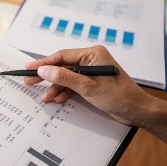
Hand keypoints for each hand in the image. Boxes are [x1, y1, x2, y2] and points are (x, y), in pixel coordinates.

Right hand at [23, 45, 149, 125]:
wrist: (137, 111)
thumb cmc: (119, 96)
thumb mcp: (88, 87)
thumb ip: (64, 77)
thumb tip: (44, 70)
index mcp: (92, 54)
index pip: (62, 56)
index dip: (43, 63)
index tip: (29, 68)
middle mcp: (91, 60)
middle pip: (62, 66)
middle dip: (47, 76)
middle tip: (29, 82)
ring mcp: (91, 71)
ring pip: (66, 77)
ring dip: (55, 88)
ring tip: (45, 98)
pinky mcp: (91, 82)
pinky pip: (72, 85)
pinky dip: (64, 92)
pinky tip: (57, 99)